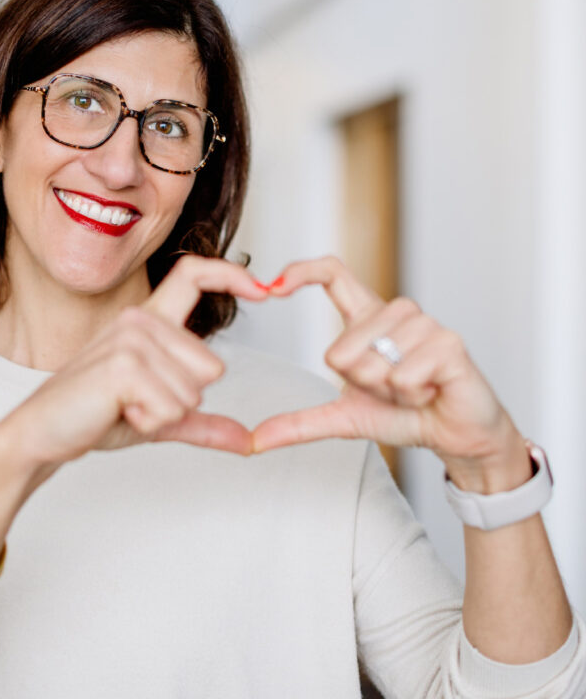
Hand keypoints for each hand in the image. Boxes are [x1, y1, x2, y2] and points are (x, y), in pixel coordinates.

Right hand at [0, 256, 268, 467]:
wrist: (42, 434)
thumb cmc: (95, 414)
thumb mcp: (159, 415)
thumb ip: (202, 422)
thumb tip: (247, 440)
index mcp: (149, 320)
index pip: (193, 276)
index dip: (231, 274)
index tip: (264, 290)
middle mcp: (140, 319)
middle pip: (212, 366)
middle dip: (183, 399)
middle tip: (138, 400)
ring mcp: (131, 339)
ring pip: (194, 392)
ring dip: (164, 413)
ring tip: (124, 405)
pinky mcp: (123, 365)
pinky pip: (173, 408)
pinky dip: (150, 422)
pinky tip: (118, 411)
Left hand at [252, 256, 530, 490]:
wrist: (455, 435)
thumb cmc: (403, 415)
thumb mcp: (344, 418)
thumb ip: (300, 422)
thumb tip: (254, 440)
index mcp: (367, 319)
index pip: (333, 274)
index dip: (302, 271)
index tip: (275, 286)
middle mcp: (394, 312)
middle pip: (341, 348)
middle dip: (361, 383)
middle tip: (391, 388)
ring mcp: (424, 324)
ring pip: (373, 363)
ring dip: (389, 391)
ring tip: (414, 388)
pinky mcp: (448, 342)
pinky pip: (403, 376)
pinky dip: (411, 396)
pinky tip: (431, 390)